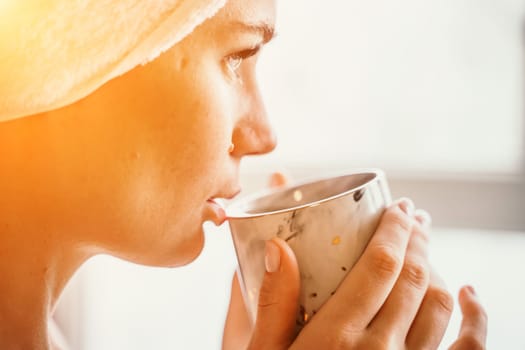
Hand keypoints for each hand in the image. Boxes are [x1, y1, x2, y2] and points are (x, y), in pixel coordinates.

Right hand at [222, 174, 486, 348]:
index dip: (394, 230)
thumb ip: (271, 305)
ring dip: (438, 266)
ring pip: (440, 305)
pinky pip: (467, 349)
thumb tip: (277, 249)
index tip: (397, 207)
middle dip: (416, 238)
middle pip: (412, 278)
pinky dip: (476, 318)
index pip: (380, 267)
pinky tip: (469, 295)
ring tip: (426, 244)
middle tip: (411, 216)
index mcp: (336, 339)